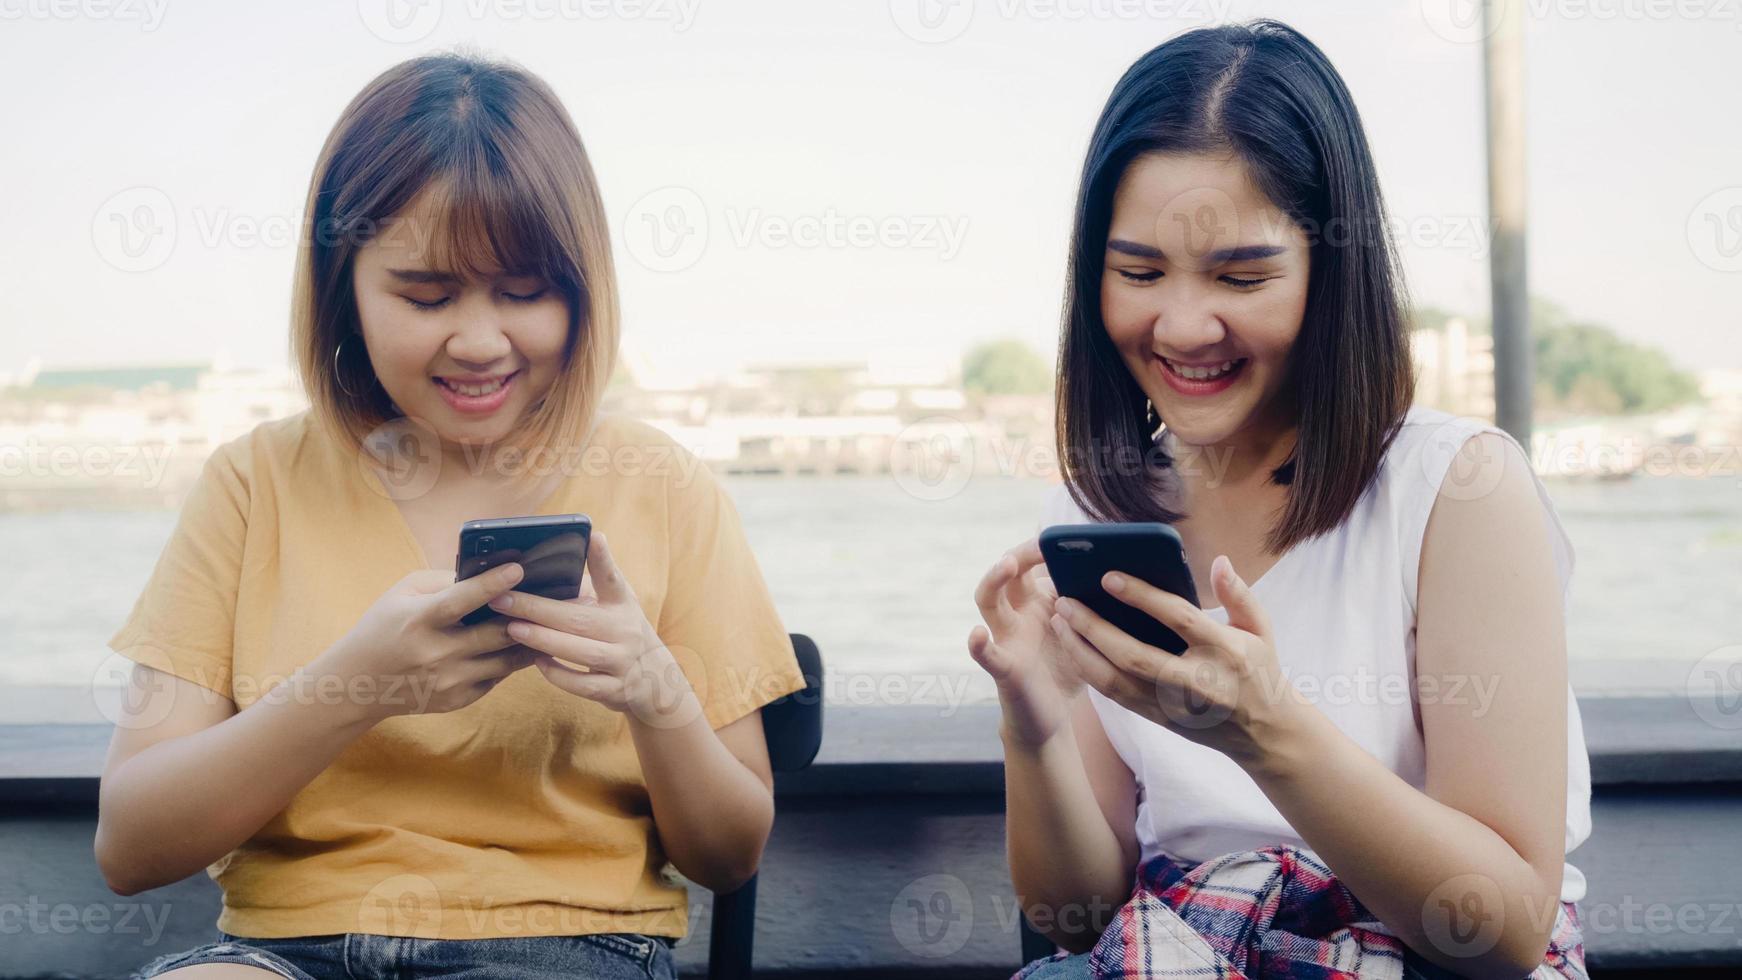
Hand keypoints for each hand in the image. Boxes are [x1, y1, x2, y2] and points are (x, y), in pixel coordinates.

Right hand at [318, 562, 539, 721]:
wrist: (358, 684)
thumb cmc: (383, 627)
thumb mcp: (401, 594)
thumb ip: (443, 581)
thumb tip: (487, 574)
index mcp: (418, 621)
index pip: (460, 601)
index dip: (491, 584)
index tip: (519, 568)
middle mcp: (435, 654)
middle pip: (494, 634)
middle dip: (525, 615)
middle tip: (549, 597)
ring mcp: (448, 681)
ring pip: (505, 661)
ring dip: (529, 640)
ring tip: (548, 622)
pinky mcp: (457, 700)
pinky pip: (496, 678)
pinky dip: (510, 661)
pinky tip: (523, 645)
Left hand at [489, 531, 699, 725]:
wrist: (654, 680)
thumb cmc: (619, 633)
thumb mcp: (616, 605)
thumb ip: (590, 587)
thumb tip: (547, 565)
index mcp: (623, 605)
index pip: (613, 578)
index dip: (603, 558)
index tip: (593, 536)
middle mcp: (625, 631)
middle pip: (579, 618)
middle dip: (537, 608)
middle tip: (503, 599)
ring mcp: (622, 661)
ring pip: (579, 652)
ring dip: (543, 640)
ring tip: (513, 629)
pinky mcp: (614, 690)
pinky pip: (581, 683)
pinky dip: (557, 673)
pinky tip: (536, 661)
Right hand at [968, 537, 1083, 750]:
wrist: (1053, 717)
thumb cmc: (1072, 669)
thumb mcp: (1090, 632)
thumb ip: (1102, 606)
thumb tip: (1143, 574)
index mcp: (1038, 601)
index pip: (1033, 562)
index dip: (1042, 545)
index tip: (1065, 535)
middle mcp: (1018, 613)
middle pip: (1009, 572)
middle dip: (1022, 552)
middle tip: (1041, 543)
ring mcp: (1007, 637)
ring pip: (988, 601)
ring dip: (994, 579)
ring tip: (1006, 564)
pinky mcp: (1004, 667)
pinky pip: (987, 654)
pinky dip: (979, 644)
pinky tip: (978, 634)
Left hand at [1049, 555, 1312, 769]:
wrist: (1264, 734)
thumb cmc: (1258, 670)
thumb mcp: (1260, 629)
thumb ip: (1238, 594)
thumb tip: (1219, 561)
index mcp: (1225, 652)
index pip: (1178, 619)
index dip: (1142, 597)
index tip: (1108, 577)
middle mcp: (1196, 682)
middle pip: (1135, 655)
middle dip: (1095, 629)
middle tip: (1065, 602)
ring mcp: (1175, 706)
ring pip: (1117, 682)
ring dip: (1082, 652)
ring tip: (1059, 622)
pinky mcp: (1159, 720)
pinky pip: (1116, 696)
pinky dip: (1090, 672)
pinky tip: (1071, 648)